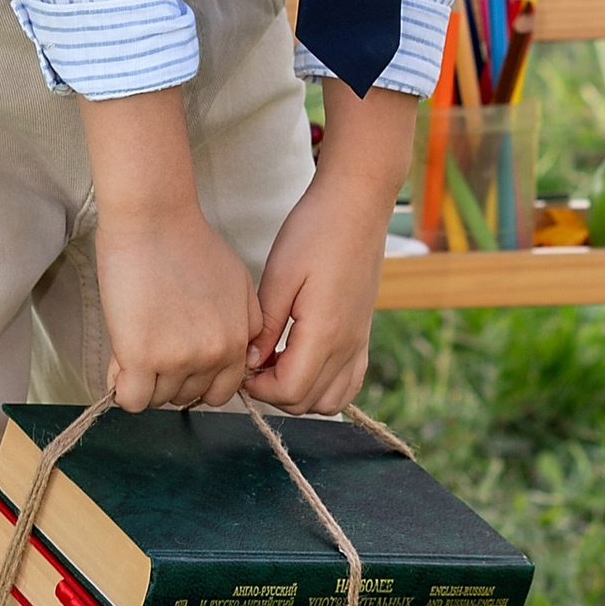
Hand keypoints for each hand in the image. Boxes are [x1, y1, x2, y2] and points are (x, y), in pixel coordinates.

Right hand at [81, 90, 262, 409]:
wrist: (154, 220)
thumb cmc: (190, 243)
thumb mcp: (240, 283)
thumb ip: (248, 325)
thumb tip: (242, 360)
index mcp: (239, 340)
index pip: (222, 393)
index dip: (197, 381)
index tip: (179, 363)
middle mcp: (213, 355)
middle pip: (187, 398)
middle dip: (169, 379)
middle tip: (152, 345)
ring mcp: (177, 359)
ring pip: (158, 400)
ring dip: (144, 381)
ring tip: (134, 344)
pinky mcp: (141, 357)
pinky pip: (131, 400)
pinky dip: (122, 388)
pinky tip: (119, 361)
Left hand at [248, 81, 417, 414]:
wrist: (357, 203)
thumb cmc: (315, 230)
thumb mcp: (279, 274)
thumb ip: (266, 325)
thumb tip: (250, 363)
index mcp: (324, 332)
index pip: (288, 391)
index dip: (257, 387)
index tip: (240, 364)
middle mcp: (347, 345)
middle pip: (307, 402)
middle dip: (273, 392)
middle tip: (252, 361)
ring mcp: (359, 341)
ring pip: (330, 400)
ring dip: (299, 392)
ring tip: (275, 361)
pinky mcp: (363, 333)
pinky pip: (349, 382)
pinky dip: (325, 385)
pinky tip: (301, 359)